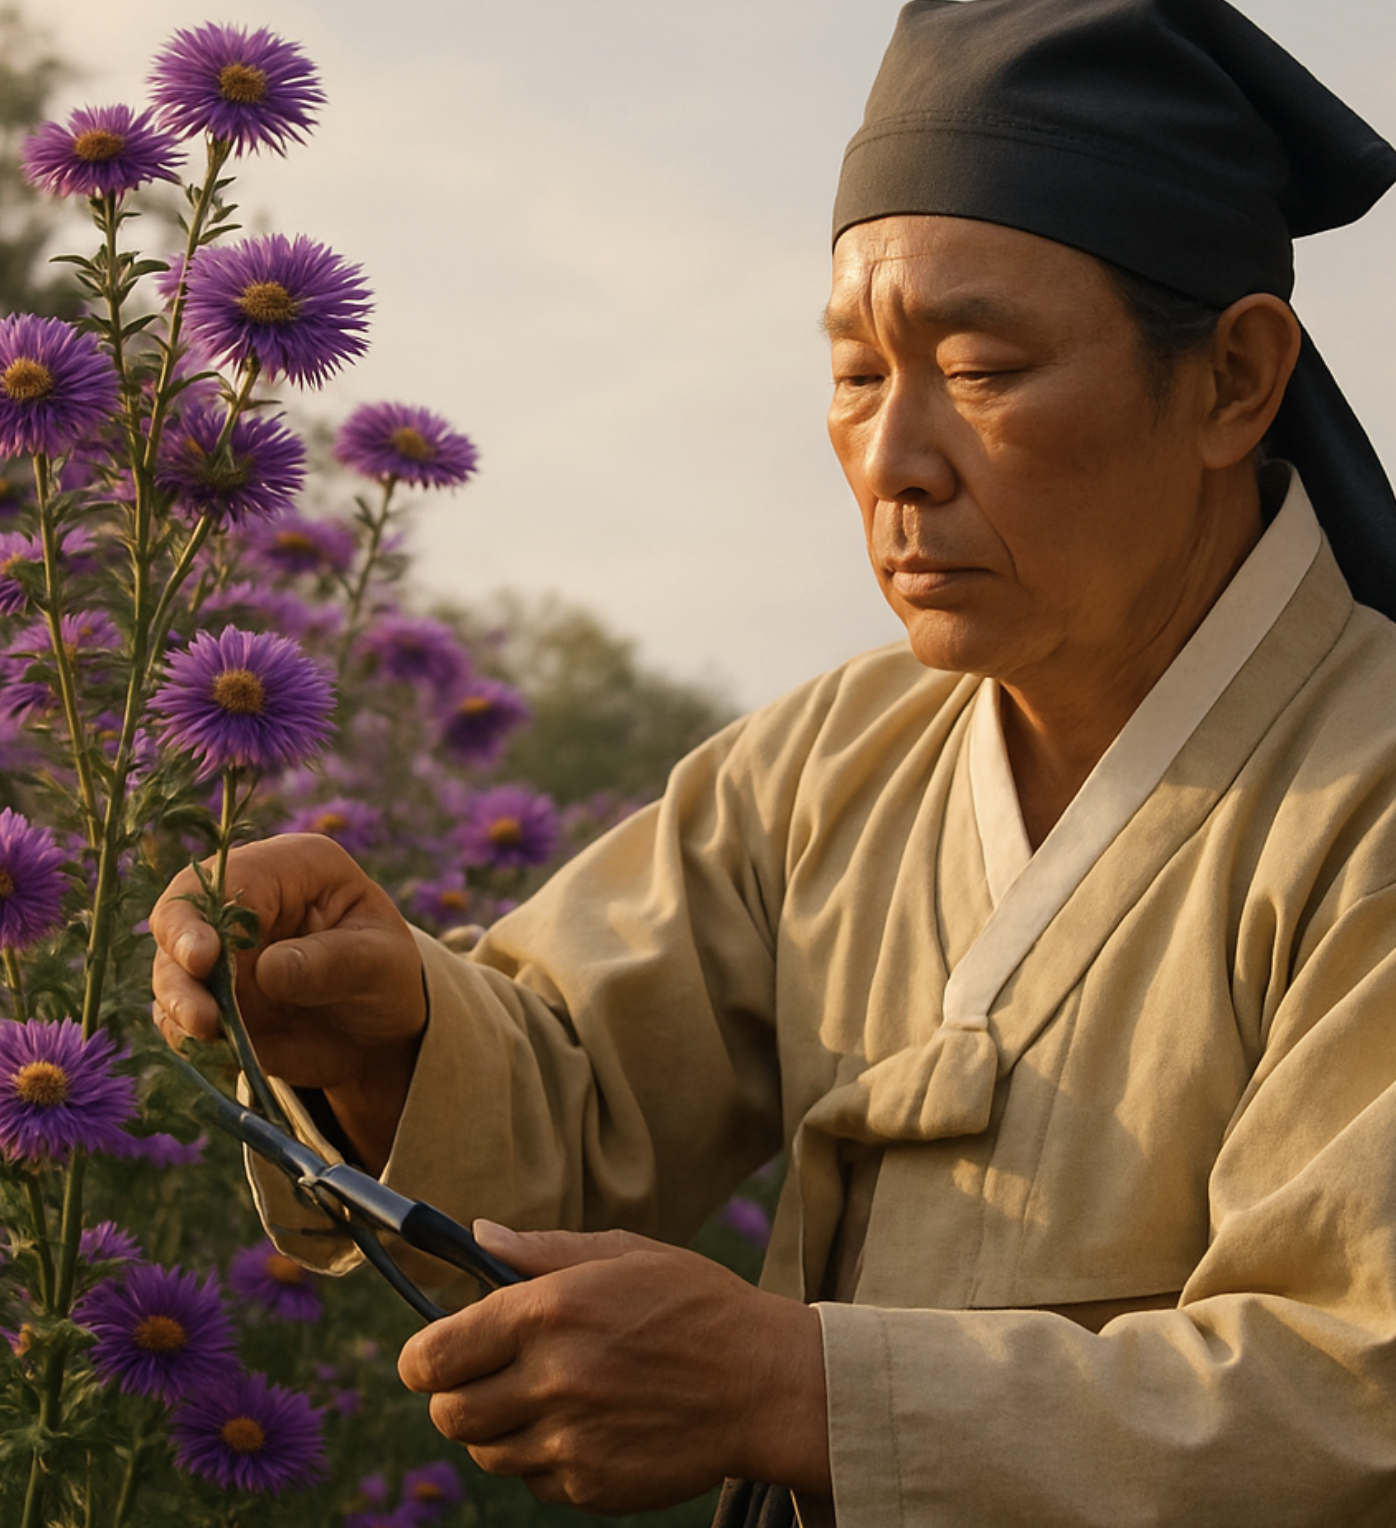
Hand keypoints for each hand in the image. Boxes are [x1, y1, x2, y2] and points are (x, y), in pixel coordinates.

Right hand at [150, 834, 425, 1170]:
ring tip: (212, 1036)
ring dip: (179, 1006)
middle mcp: (245, 903)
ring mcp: (221, 953)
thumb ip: (332, 962)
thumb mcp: (381, 963)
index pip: (225, 878)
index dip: (201, 916)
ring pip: (171, 970)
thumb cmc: (387, 978)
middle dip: (180, 967)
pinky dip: (188, 1037)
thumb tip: (269, 969)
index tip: (204, 959)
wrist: (381, 1033)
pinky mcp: (209, 999)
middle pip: (179, 918)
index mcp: (291, 869)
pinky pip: (177, 1016)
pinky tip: (222, 1053)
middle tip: (202, 1014)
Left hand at [397, 1223, 830, 1512]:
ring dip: (497, 1428)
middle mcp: (552, 1379)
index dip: (422, 1358)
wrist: (764, 1383)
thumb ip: (541, 1250)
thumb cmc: (695, 1304)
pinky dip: (542, 1457)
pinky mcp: (592, 1487)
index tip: (430, 1355)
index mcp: (551, 1310)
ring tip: (544, 1397)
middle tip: (487, 1376)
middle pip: (448, 1413)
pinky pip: (533, 1479)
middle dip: (455, 1395)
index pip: (434, 1355)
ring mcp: (571, 1441)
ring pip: (485, 1452)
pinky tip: (584, 1425)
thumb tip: (479, 1235)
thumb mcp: (623, 1253)